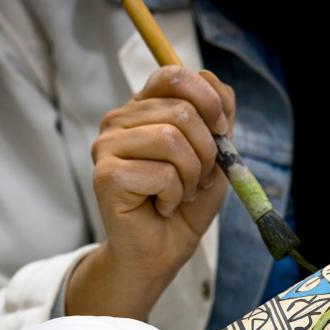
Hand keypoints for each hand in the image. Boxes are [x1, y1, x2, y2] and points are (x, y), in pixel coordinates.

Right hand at [67, 66, 235, 318]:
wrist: (160, 253)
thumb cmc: (183, 206)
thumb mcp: (213, 159)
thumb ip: (219, 122)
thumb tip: (222, 93)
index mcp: (144, 109)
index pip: (174, 75)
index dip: (208, 100)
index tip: (222, 132)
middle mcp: (120, 120)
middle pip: (182, 111)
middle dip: (206, 153)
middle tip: (196, 180)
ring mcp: (107, 146)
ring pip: (173, 140)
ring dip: (190, 177)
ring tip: (178, 194)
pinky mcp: (106, 174)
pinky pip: (163, 173)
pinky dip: (174, 196)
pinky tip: (160, 207)